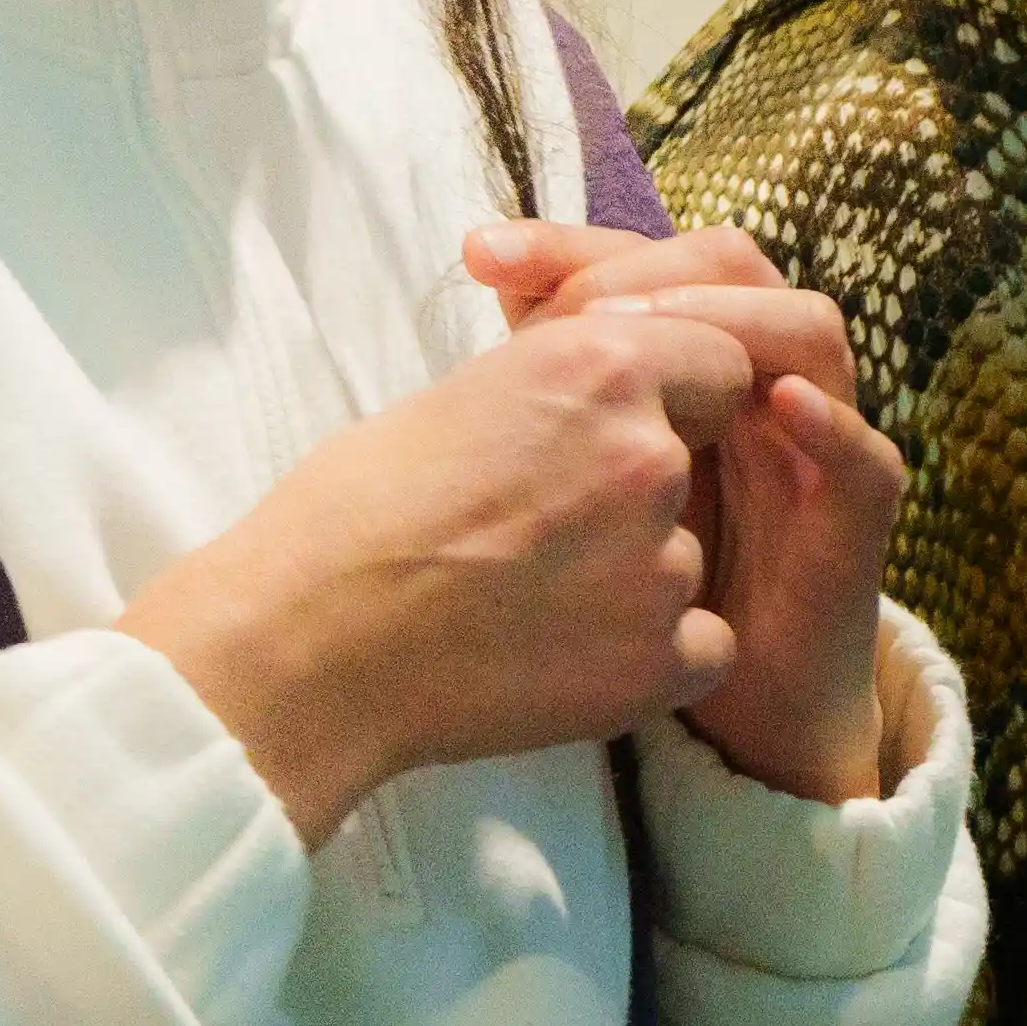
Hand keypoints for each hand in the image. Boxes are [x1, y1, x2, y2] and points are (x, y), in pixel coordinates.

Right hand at [117, 305, 751, 841]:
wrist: (306, 640)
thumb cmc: (354, 510)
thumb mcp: (468, 391)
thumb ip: (568, 377)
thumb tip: (617, 371)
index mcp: (602, 366)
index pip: (720, 363)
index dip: (678, 397)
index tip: (617, 431)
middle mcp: (647, 455)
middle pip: (701, 461)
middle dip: (646, 486)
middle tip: (550, 522)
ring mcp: (660, 564)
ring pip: (687, 557)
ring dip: (634, 574)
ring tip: (524, 595)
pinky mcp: (655, 661)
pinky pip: (700, 648)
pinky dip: (652, 656)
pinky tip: (568, 654)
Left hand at [473, 220, 906, 804]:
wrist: (727, 710)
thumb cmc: (635, 588)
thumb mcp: (576, 477)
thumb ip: (545, 390)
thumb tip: (480, 286)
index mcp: (694, 359)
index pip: (650, 259)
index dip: (571, 244)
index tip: (479, 253)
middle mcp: (762, 379)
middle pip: (733, 268)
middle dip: (647, 269)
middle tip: (567, 306)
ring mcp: (815, 442)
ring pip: (809, 330)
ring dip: (730, 322)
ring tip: (640, 346)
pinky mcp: (855, 521)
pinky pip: (865, 457)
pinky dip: (827, 423)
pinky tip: (775, 405)